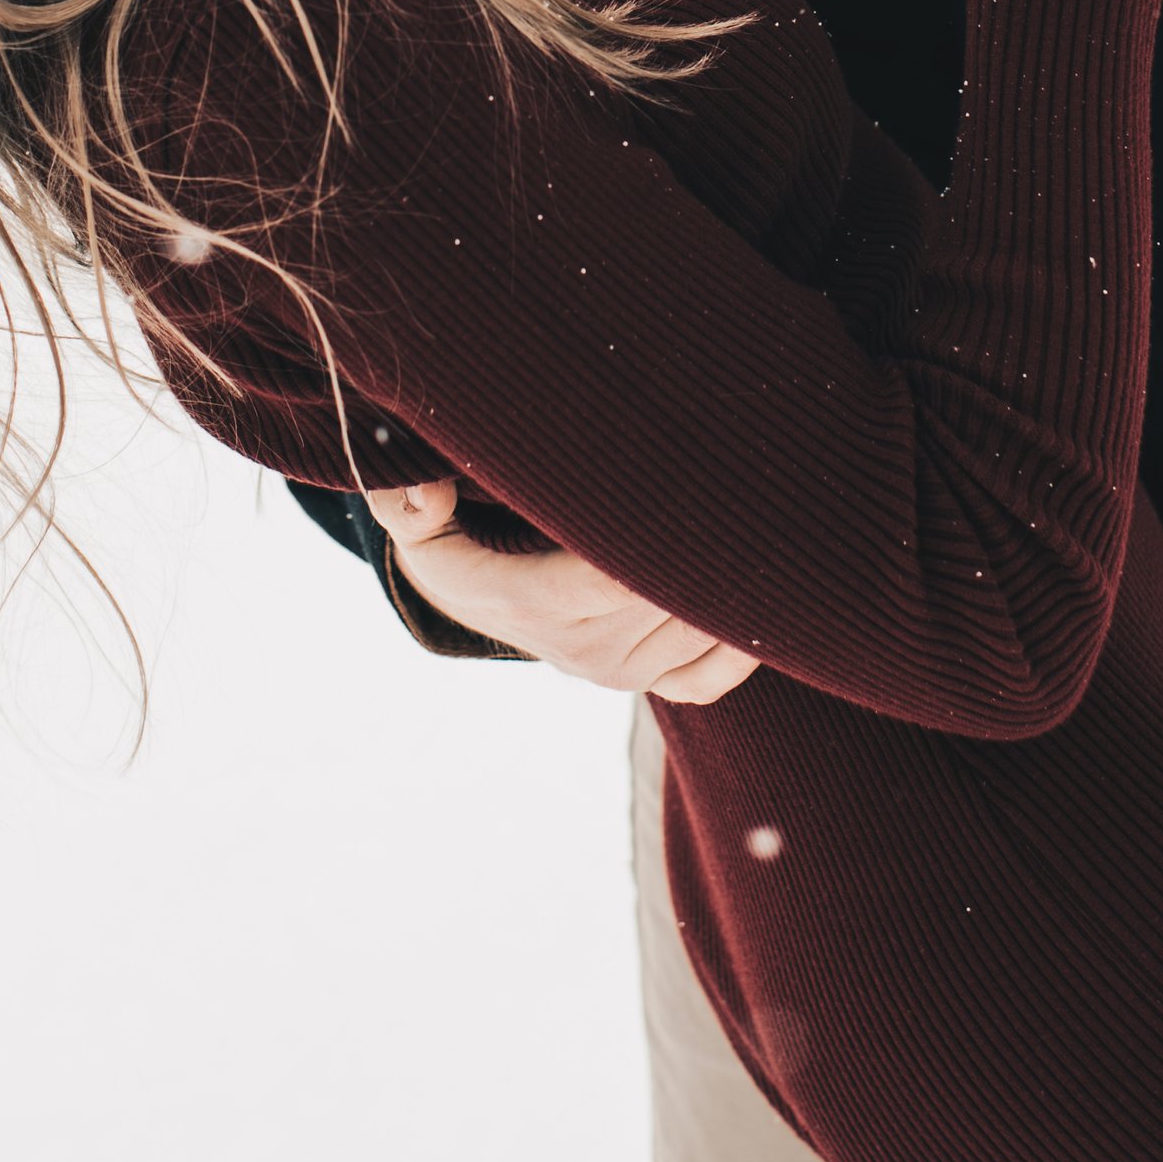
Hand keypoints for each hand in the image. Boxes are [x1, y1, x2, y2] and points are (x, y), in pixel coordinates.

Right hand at [363, 481, 759, 703]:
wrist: (474, 601)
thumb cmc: (456, 542)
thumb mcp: (418, 523)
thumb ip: (407, 504)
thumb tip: (421, 494)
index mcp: (534, 603)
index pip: (613, 575)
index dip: (657, 533)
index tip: (689, 478)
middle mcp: (585, 649)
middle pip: (669, 595)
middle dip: (705, 542)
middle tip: (740, 480)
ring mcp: (622, 672)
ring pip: (697, 627)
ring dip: (729, 580)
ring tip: (752, 515)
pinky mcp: (649, 683)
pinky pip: (710, 678)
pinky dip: (739, 644)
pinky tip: (754, 594)